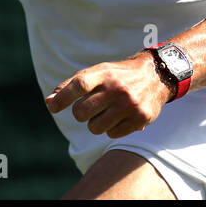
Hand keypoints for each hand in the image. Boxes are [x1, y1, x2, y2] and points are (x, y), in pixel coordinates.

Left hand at [46, 51, 173, 138]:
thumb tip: (49, 102)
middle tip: (90, 108)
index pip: (79, 85)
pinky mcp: (140, 118)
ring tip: (107, 112)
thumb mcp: (96, 72)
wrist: (156, 75)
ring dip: (96, 123)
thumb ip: (71, 86)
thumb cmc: (117, 76)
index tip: (52, 107)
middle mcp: (117, 88)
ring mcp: (130, 104)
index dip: (62, 98)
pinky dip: (112, 128)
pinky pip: (112, 134)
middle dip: (81, 114)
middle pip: (82, 112)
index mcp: (104, 74)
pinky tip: (121, 116)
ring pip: (95, 128)